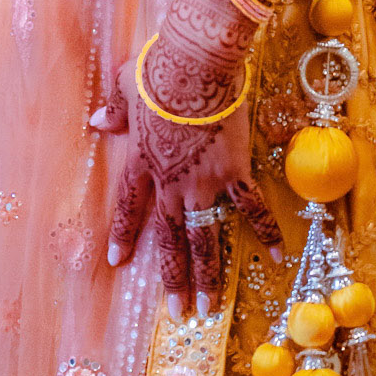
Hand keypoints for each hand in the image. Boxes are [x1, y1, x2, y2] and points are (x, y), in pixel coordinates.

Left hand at [90, 0, 280, 316]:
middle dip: (171, 276)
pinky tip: (278, 257)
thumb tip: (97, 122)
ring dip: (208, 275)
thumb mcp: (124, 86)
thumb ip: (114, 110)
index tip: (117, 261)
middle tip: (176, 309)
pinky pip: (252, 210)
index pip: (129, 207)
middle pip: (169, 238)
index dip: (124, 234)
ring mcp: (204, 182)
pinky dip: (266, 233)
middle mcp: (171, 181)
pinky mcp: (235, 173)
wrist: (195, 66)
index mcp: (142, 161)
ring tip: (209, 306)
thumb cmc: (158, 70)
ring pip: (205, 238)